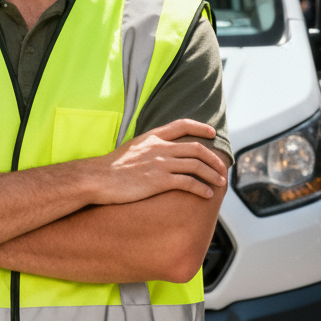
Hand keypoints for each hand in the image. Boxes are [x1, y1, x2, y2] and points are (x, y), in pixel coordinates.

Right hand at [87, 119, 227, 205]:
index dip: (200, 127)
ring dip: (212, 174)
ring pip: (196, 165)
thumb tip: (157, 152)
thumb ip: (147, 147)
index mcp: (152, 137)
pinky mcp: (159, 181)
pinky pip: (188, 182)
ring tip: (220, 182)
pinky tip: (207, 194)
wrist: (98, 178)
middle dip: (213, 158)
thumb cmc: (111, 168)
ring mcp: (160, 163)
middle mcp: (159, 147)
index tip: (212, 133)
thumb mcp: (130, 149)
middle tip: (222, 167)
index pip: (182, 125)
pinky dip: (201, 188)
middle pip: (196, 148)